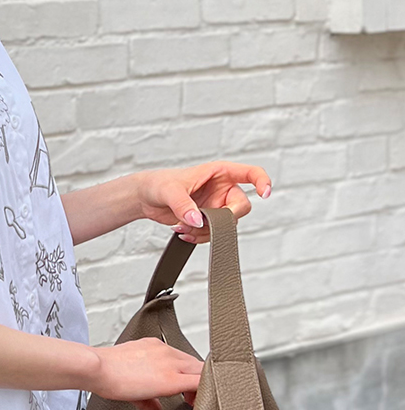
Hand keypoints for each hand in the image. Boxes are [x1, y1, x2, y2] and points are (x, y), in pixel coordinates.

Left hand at [93, 338, 202, 409]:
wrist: (98, 368)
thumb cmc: (114, 384)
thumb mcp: (138, 401)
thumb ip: (153, 405)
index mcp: (171, 378)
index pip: (203, 381)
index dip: (204, 393)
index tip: (196, 401)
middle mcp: (170, 360)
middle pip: (199, 368)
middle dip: (199, 381)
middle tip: (190, 394)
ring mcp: (162, 349)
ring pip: (187, 357)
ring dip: (187, 370)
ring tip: (176, 382)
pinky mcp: (152, 342)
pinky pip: (171, 349)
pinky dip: (172, 360)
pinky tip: (161, 368)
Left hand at [136, 161, 271, 243]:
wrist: (146, 199)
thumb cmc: (159, 184)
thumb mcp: (169, 191)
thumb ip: (184, 205)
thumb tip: (198, 219)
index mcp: (220, 172)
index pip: (250, 173)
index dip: (262, 181)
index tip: (264, 193)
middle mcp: (222, 190)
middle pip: (241, 207)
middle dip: (224, 219)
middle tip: (203, 221)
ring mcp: (216, 207)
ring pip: (226, 226)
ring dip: (205, 231)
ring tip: (181, 226)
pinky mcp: (207, 221)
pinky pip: (213, 235)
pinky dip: (199, 237)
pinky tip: (182, 232)